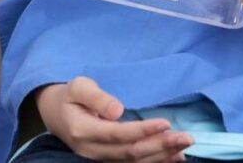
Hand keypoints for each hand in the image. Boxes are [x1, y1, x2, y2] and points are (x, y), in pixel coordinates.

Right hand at [36, 77, 192, 162]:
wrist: (55, 114)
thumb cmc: (70, 96)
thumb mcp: (78, 86)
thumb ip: (97, 97)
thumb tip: (117, 110)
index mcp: (82, 130)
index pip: (117, 134)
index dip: (142, 131)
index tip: (165, 123)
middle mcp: (91, 150)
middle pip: (129, 152)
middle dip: (160, 146)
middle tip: (187, 137)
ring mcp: (99, 159)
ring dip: (161, 156)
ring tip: (184, 147)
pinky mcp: (107, 160)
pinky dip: (155, 162)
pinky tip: (174, 158)